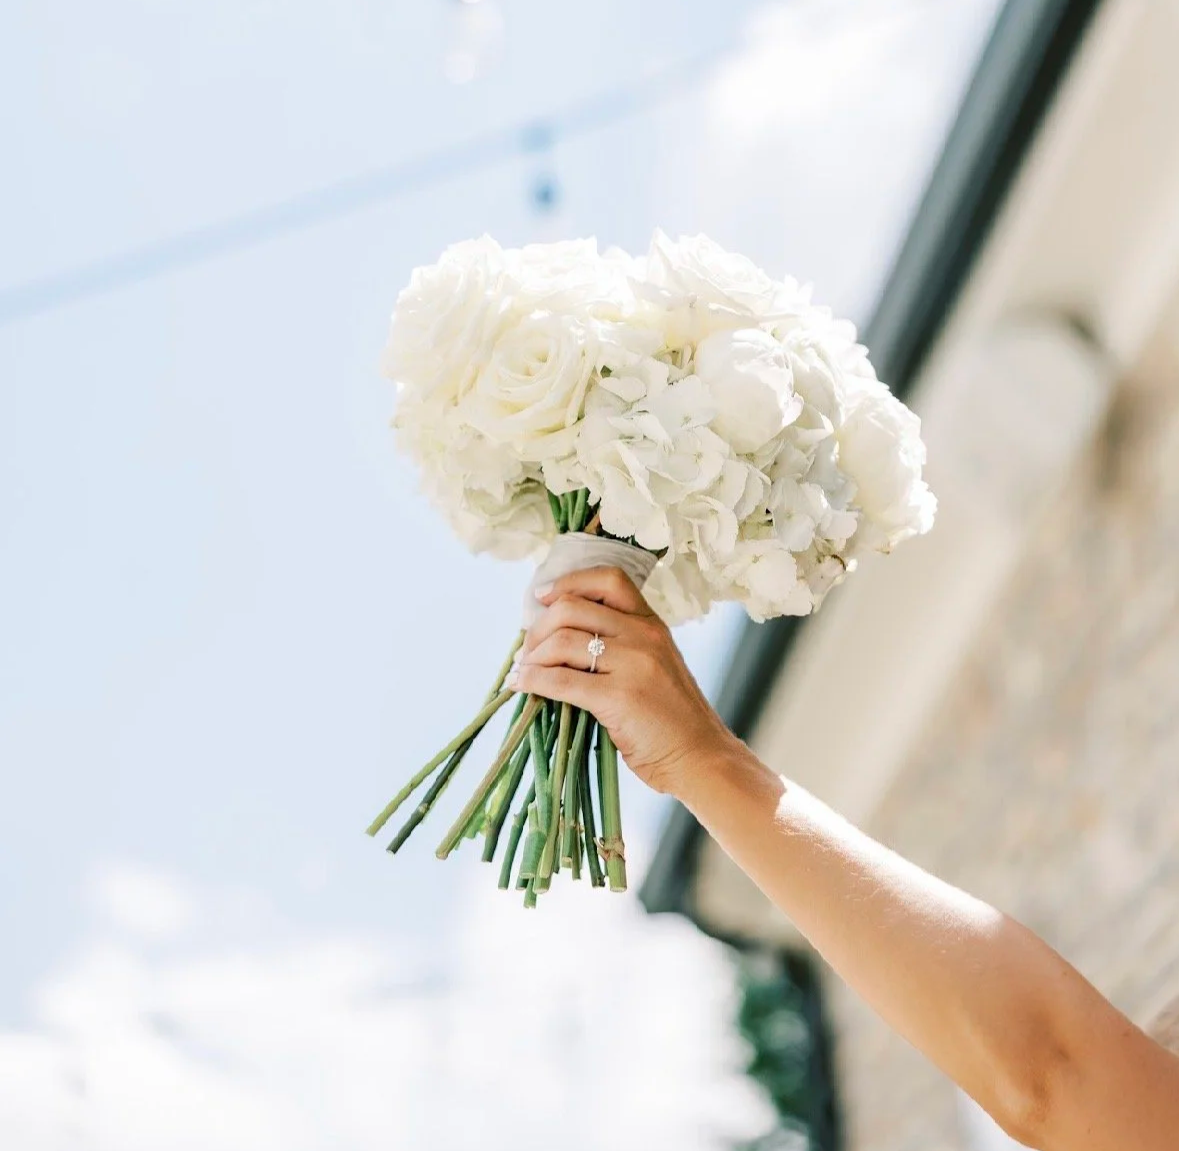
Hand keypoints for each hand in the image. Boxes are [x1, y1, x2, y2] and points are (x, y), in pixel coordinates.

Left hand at [508, 565, 743, 796]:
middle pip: (572, 608)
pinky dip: (533, 680)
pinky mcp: (620, 697)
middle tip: (527, 651)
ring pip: (561, 640)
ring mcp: (634, 664)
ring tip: (525, 672)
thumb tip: (556, 639)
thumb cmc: (671, 720)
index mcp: (652, 624)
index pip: (608, 580)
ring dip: (532, 657)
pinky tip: (523, 686)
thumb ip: (619, 646)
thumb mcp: (654, 666)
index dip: (568, 583)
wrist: (701, 758)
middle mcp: (644, 635)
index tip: (543, 598)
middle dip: (538, 628)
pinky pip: (560, 679)